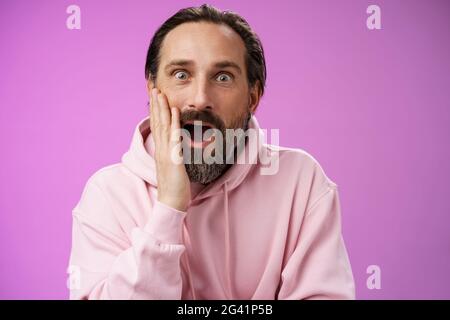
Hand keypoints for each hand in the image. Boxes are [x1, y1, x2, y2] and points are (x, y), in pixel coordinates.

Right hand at [149, 88, 190, 211]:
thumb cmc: (174, 187)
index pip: (157, 126)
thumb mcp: (172, 167)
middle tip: (154, 87)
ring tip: (160, 93)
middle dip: (155, 104)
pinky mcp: (173, 158)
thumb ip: (173, 155)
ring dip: (161, 108)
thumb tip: (176, 146)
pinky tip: (174, 111)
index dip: (155, 111)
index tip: (154, 97)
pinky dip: (173, 123)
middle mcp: (160, 149)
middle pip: (157, 122)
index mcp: (160, 151)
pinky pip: (173, 137)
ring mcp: (165, 153)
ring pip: (162, 126)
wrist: (171, 202)